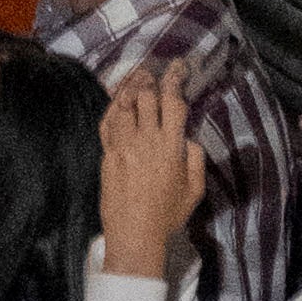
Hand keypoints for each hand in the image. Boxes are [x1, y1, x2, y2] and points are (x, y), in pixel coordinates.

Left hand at [99, 79, 209, 282]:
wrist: (135, 232)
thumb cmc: (168, 214)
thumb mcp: (195, 189)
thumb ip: (195, 159)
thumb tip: (188, 138)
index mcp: (171, 146)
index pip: (173, 103)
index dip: (175, 81)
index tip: (177, 68)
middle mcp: (146, 139)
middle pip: (146, 97)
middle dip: (150, 80)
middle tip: (153, 72)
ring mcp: (123, 144)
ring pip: (124, 105)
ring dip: (130, 88)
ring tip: (136, 78)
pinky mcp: (106, 152)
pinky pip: (107, 121)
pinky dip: (112, 106)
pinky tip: (116, 99)